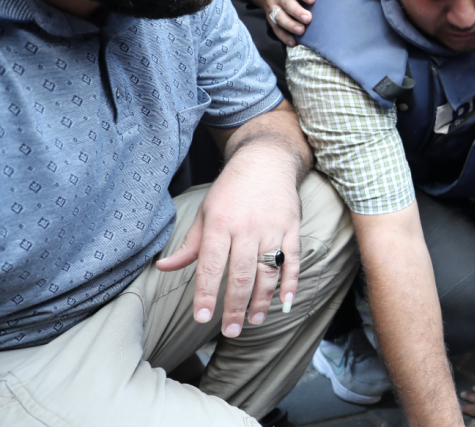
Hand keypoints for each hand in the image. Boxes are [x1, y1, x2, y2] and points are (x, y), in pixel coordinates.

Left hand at [155, 155, 301, 337]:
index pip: (211, 265)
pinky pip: (293, 259)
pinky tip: (285, 302)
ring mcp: (272, 228)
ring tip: (253, 321)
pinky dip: (291, 282)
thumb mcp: (205, 211)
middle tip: (229, 331)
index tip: (202, 318)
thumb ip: (190, 244)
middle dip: (234, 306)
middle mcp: (247, 227)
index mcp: (220, 223)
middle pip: (240, 274)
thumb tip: (164, 267)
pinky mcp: (292, 228)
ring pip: (267, 271)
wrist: (266, 161)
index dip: (206, 294)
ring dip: (261, 300)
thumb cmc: (231, 189)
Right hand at [258, 0, 320, 46]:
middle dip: (297, 12)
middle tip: (308, 18)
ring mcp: (274, 8)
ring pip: (280, 18)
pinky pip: (276, 29)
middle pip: (287, 4)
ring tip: (302, 31)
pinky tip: (293, 42)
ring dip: (290, 25)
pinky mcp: (271, 18)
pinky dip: (284, 36)